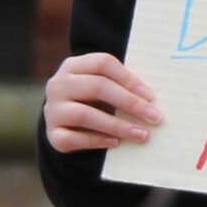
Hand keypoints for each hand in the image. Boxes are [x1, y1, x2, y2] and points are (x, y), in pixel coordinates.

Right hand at [42, 53, 161, 153]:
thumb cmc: (96, 98)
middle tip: (154, 117)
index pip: (102, 63)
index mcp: (74, 66)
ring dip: (117, 126)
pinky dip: (96, 141)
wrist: (67, 121)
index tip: (151, 96)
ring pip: (84, 115)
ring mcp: (52, 110)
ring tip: (142, 134)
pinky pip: (72, 138)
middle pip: (96, 87)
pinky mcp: (52, 134)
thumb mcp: (106, 84)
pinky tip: (116, 143)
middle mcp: (59, 85)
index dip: (128, 78)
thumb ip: (123, 85)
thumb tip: (154, 99)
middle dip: (130, 103)